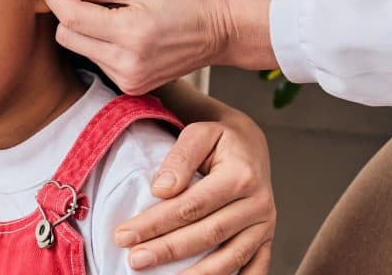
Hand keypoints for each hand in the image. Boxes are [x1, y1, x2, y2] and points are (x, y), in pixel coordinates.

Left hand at [34, 0, 275, 93]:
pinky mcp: (130, 86)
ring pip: (78, 47)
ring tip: (100, 5)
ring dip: (80, 24)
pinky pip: (96, 59)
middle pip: (66, 35)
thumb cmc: (186, 0)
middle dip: (64, 8)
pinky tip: (114, 26)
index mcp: (130, 34)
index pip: (70, 15)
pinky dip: (97, 40)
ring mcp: (128, 79)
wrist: (221, 31)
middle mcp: (126, 64)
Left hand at [115, 116, 275, 274]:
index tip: (125, 234)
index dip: (156, 223)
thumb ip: (180, 158)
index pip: (191, 206)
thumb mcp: (199, 132)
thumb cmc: (219, 139)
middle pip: (207, 235)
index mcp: (240, 176)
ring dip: (195, 274)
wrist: (250, 143)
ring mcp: (264, 225)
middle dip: (167, 250)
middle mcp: (258, 204)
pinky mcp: (266, 239)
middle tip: (135, 259)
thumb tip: (161, 189)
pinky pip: (255, 268)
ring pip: (229, 258)